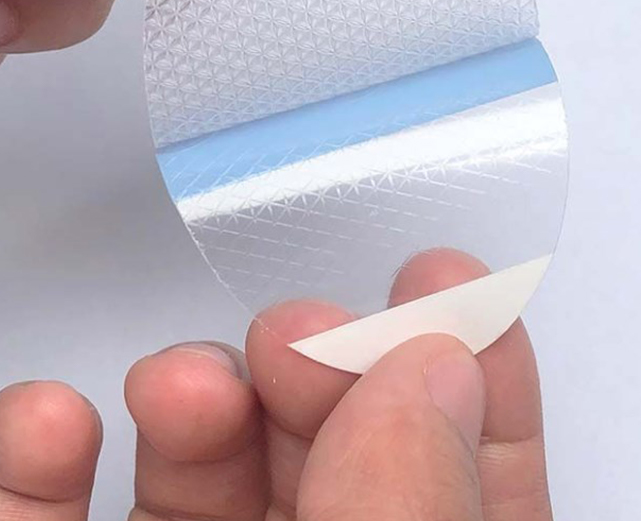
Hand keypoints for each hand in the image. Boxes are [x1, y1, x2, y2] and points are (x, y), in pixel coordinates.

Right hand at [0, 250, 552, 520]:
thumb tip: (438, 376)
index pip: (477, 481)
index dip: (476, 376)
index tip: (448, 277)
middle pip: (334, 459)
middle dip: (320, 371)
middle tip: (296, 329)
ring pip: (203, 482)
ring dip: (192, 400)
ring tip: (181, 381)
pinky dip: (35, 470)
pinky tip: (46, 428)